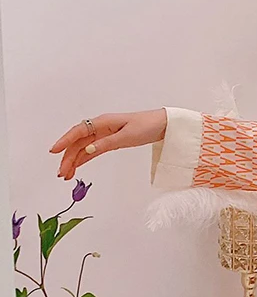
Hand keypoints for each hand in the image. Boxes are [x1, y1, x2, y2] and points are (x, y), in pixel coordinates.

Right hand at [49, 109, 167, 179]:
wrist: (163, 124)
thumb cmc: (147, 125)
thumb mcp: (127, 136)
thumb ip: (107, 143)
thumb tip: (88, 150)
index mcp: (103, 122)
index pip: (78, 131)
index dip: (65, 141)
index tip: (54, 151)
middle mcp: (101, 127)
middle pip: (78, 142)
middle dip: (68, 157)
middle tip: (61, 173)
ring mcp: (104, 134)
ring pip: (84, 148)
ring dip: (74, 160)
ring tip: (66, 175)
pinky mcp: (110, 141)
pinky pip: (93, 150)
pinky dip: (84, 159)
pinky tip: (77, 168)